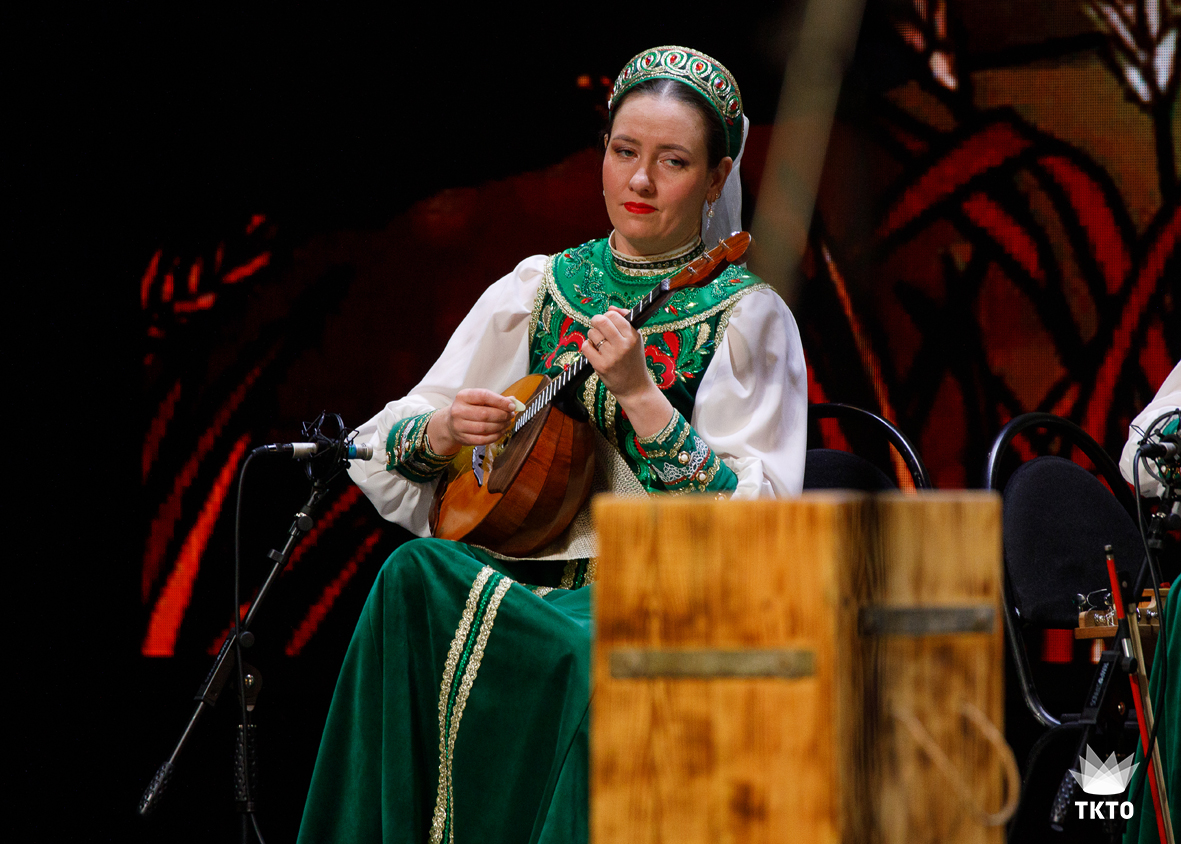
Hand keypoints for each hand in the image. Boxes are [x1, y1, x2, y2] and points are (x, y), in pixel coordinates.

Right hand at [427, 389, 516, 454]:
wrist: (451, 423)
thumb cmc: (469, 409)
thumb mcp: (479, 400)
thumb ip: (495, 399)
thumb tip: (514, 402)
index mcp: (463, 396)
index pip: (484, 396)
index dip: (500, 401)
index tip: (512, 406)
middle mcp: (458, 410)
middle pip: (485, 414)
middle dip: (502, 415)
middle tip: (511, 415)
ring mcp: (459, 426)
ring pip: (485, 428)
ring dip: (500, 426)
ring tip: (507, 423)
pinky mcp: (463, 438)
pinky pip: (483, 439)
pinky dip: (495, 436)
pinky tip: (501, 431)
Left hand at [581, 307, 673, 437]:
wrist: (635, 388)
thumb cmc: (633, 360)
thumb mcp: (636, 339)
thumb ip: (625, 320)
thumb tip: (610, 308)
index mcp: (633, 336)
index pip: (613, 315)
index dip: (607, 316)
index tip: (607, 322)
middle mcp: (623, 345)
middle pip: (600, 321)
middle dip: (596, 321)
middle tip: (597, 327)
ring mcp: (612, 356)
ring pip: (592, 333)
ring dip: (592, 336)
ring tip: (600, 344)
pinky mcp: (601, 366)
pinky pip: (586, 347)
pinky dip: (587, 347)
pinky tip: (594, 352)